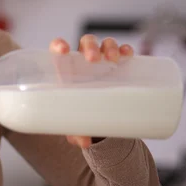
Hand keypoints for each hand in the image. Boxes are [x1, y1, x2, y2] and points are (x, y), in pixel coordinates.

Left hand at [49, 34, 134, 148]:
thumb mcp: (74, 121)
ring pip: (104, 44)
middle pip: (85, 43)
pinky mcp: (119, 66)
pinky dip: (126, 50)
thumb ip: (75, 131)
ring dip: (109, 46)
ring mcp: (102, 61)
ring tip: (113, 58)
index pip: (57, 49)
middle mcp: (83, 60)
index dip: (58, 45)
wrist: (97, 117)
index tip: (62, 49)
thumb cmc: (78, 113)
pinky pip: (123, 52)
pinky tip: (128, 54)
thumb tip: (83, 141)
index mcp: (65, 68)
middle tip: (93, 59)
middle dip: (90, 46)